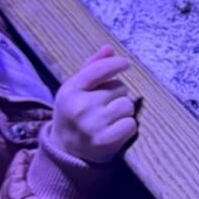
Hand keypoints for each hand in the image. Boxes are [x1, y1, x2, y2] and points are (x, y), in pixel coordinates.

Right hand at [50, 45, 137, 163]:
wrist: (66, 151)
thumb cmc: (74, 114)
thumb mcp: (75, 89)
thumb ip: (92, 68)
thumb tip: (108, 48)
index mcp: (70, 90)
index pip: (99, 70)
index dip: (116, 64)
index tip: (125, 64)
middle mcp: (80, 107)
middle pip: (120, 88)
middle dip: (117, 95)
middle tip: (104, 106)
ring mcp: (93, 125)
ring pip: (128, 105)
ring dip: (124, 111)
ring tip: (109, 119)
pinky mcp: (106, 141)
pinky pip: (131, 124)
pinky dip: (127, 127)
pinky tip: (114, 130)